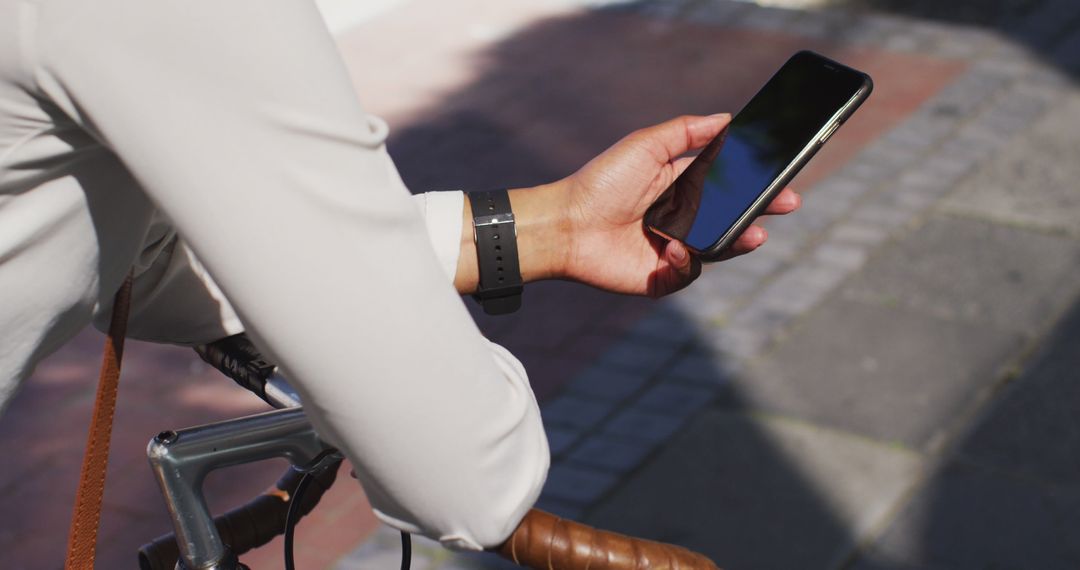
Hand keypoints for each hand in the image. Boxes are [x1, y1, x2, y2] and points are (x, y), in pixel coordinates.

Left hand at [560, 114, 800, 297]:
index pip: (728, 183)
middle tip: (788, 203)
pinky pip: (690, 272)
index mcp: (682, 186)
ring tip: (754, 233)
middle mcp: (682, 217)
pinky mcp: (663, 276)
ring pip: (720, 247)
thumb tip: (726, 118)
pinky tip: (675, 249)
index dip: (755, 181)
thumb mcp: (646, 145)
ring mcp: (675, 248)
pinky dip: (688, 262)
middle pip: (732, 216)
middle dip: (762, 210)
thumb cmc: (602, 181)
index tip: (781, 175)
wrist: (567, 224)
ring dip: (739, 240)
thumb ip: (686, 131)